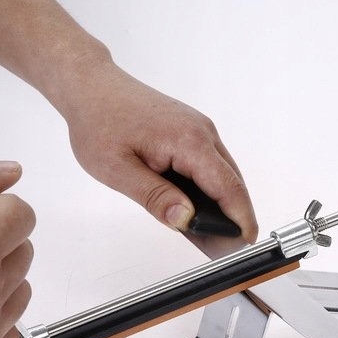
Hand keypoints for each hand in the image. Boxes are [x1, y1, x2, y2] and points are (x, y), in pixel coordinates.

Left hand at [54, 55, 258, 249]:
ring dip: (222, 204)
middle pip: (232, 182)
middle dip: (233, 217)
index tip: (245, 244)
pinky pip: (210, 164)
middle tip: (225, 251)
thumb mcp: (117, 169)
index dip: (241, 219)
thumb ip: (154, 196)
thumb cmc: (99, 122)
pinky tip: (197, 209)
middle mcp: (202, 132)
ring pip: (223, 174)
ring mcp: (199, 129)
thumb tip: (186, 219)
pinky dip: (210, 189)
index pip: (228, 187)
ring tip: (212, 237)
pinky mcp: (191, 131)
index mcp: (188, 141)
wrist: (92, 87)